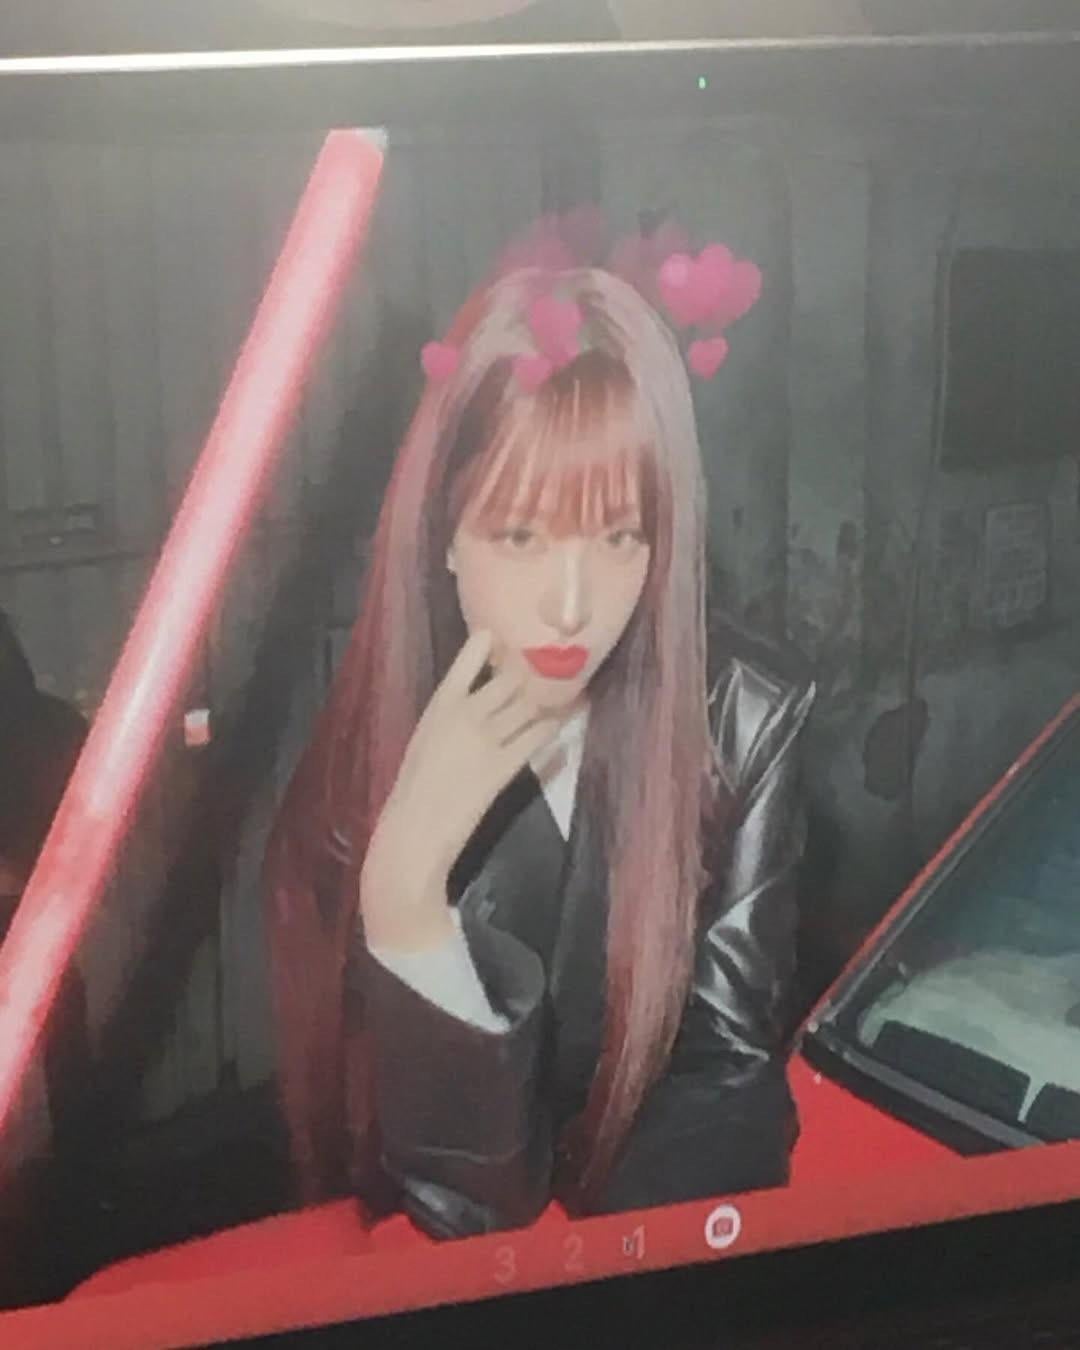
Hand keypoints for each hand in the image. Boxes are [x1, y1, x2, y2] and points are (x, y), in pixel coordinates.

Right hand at [359, 630, 560, 951]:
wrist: (416, 829)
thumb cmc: (414, 788)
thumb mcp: (426, 741)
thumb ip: (451, 720)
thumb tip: (479, 706)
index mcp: (440, 704)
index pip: (469, 658)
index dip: (490, 644)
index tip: (505, 637)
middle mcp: (467, 712)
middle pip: (510, 678)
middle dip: (530, 671)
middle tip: (548, 664)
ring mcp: (488, 737)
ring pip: (528, 704)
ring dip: (548, 695)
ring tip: (566, 687)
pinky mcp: (506, 765)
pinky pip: (537, 736)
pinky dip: (553, 726)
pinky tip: (562, 721)